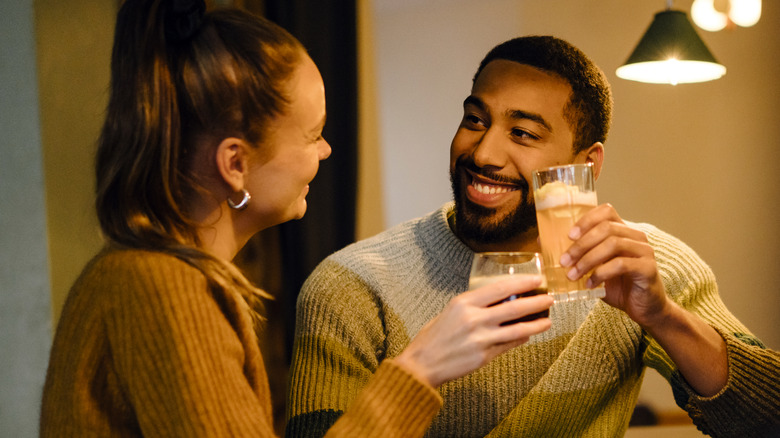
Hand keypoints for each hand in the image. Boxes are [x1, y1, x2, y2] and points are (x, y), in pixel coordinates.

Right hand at [395, 275, 552, 387]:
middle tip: (549, 298)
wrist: (422, 363)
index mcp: (464, 303)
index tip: (536, 281)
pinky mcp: (484, 356)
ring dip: (536, 324)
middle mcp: (474, 319)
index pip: (500, 288)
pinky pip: (509, 345)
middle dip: (535, 302)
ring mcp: (481, 339)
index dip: (522, 283)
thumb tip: (501, 301)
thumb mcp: (451, 311)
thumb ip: (474, 305)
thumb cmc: (434, 336)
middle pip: (514, 307)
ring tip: (547, 320)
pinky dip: (521, 339)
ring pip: (517, 329)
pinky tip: (529, 335)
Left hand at [559, 203, 669, 327]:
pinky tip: (590, 285)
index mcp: (623, 231)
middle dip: (580, 245)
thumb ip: (576, 255)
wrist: (644, 309)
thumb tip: (543, 242)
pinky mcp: (648, 268)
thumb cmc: (618, 286)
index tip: (568, 236)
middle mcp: (636, 236)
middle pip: (606, 228)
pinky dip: (601, 273)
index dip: (586, 220)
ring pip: (612, 244)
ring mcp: (644, 251)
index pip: (606, 211)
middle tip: (564, 261)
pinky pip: (621, 264)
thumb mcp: (593, 268)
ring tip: (572, 275)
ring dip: (587, 260)